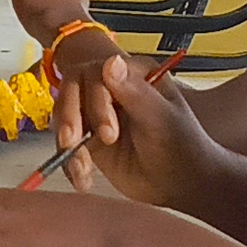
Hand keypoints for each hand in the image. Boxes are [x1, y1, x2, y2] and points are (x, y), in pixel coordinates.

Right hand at [58, 51, 231, 214]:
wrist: (181, 184)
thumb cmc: (181, 146)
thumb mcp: (160, 119)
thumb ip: (136, 92)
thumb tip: (111, 61)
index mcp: (133, 75)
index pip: (98, 75)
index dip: (96, 102)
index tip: (108, 133)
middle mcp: (111, 90)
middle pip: (73, 93)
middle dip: (71, 119)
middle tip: (73, 143)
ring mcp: (97, 115)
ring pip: (65, 119)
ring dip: (67, 144)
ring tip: (82, 169)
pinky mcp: (89, 141)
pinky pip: (67, 147)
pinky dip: (70, 164)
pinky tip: (83, 180)